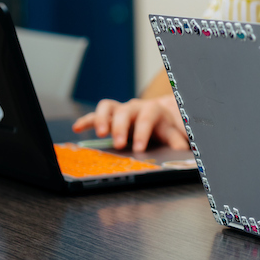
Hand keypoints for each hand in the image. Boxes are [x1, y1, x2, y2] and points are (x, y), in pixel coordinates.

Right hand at [71, 96, 187, 151]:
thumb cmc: (164, 127)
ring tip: (99, 134)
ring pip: (108, 107)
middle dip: (120, 127)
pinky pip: (95, 114)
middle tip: (118, 144)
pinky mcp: (109, 115)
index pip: (147, 119)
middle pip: (125, 112)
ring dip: (101, 119)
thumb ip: (177, 142)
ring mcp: (120, 109)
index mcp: (153, 110)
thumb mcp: (173, 134)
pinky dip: (86, 120)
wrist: (159, 115)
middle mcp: (135, 107)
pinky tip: (77, 128)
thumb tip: (182, 153)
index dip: (142, 133)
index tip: (138, 148)